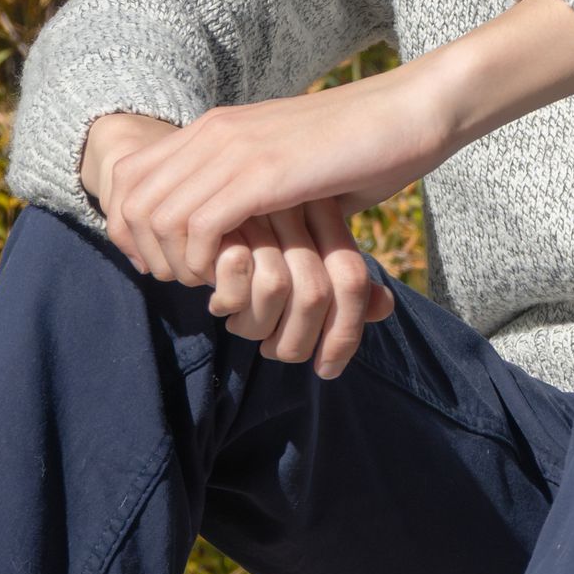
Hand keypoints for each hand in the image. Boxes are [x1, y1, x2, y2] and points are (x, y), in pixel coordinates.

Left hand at [80, 117, 393, 377]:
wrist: (410, 111)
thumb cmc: (360, 147)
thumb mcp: (289, 167)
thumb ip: (252, 194)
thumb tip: (234, 240)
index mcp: (215, 127)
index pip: (129, 177)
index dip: (132, 229)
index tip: (166, 264)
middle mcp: (214, 132)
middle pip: (130, 199)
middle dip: (146, 252)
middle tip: (185, 282)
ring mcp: (236, 148)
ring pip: (157, 216)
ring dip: (176, 262)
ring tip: (210, 284)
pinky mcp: (264, 173)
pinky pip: (200, 226)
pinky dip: (206, 263)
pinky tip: (235, 275)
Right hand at [208, 205, 395, 376]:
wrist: (188, 205)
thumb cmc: (251, 245)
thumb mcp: (301, 262)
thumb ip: (340, 284)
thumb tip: (384, 306)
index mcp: (325, 213)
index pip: (352, 280)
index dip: (345, 333)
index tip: (328, 369)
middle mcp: (297, 207)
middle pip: (315, 293)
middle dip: (295, 342)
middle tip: (272, 350)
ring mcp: (257, 209)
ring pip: (275, 288)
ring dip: (256, 326)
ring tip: (241, 326)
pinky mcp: (217, 214)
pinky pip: (235, 273)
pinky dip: (227, 303)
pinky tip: (219, 306)